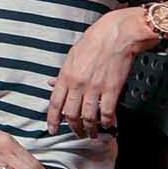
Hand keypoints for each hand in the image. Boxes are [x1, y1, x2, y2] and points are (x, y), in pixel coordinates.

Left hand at [47, 8, 149, 137]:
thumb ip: (62, 74)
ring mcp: (95, 88)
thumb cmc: (94, 42)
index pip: (55, 103)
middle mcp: (78, 84)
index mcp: (66, 75)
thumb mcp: (72, 56)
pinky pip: (107, 112)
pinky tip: (108, 125)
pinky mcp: (112, 89)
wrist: (115, 35)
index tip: (52, 129)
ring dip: (90, 129)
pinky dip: (107, 122)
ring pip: (88, 117)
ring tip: (92, 134)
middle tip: (77, 133)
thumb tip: (52, 84)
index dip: (52, 119)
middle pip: (71, 114)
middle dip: (73, 127)